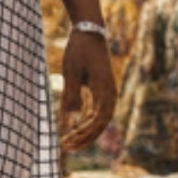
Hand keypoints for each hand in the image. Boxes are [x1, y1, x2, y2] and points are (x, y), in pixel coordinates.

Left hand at [58, 29, 115, 150]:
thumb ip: (71, 95)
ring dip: (86, 131)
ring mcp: (108, 91)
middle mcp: (110, 93)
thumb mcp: (71, 72)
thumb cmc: (79, 50)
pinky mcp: (102, 89)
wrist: (89, 30)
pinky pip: (98, 111)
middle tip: (67, 147)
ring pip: (101, 119)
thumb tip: (69, 119)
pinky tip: (75, 127)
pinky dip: (88, 122)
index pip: (99, 121)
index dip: (84, 134)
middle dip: (85, 137)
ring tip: (69, 141)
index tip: (68, 141)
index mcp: (105, 90)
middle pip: (101, 124)